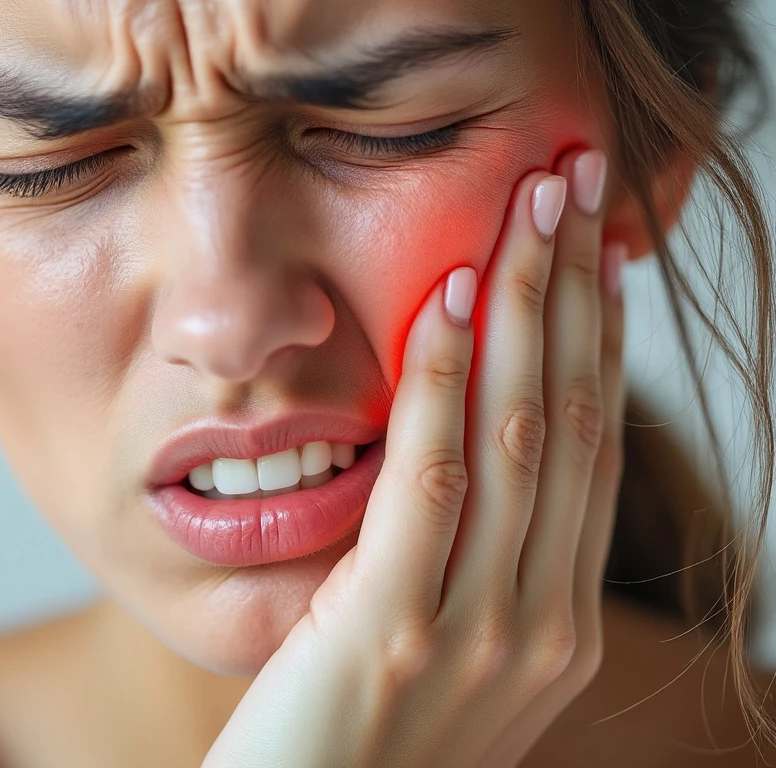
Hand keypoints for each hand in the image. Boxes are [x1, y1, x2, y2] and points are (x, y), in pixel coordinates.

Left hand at [201, 148, 625, 767]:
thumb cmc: (355, 745)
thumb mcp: (438, 658)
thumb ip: (465, 572)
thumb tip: (462, 457)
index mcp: (557, 632)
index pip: (593, 455)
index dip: (600, 343)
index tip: (595, 255)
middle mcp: (542, 631)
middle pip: (574, 423)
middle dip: (579, 293)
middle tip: (578, 187)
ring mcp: (481, 636)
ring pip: (523, 436)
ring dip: (530, 306)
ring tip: (534, 207)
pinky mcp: (395, 633)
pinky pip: (433, 478)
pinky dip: (443, 377)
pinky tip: (449, 296)